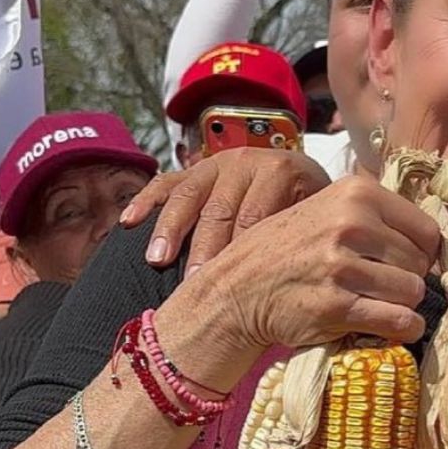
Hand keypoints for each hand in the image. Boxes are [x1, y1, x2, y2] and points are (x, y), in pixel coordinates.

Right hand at [121, 148, 330, 276]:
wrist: (300, 179)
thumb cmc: (309, 212)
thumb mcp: (318, 217)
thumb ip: (310, 235)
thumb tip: (311, 276)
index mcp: (282, 172)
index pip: (255, 217)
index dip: (241, 252)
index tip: (231, 286)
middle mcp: (247, 162)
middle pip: (220, 209)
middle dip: (204, 248)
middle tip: (194, 283)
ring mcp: (217, 164)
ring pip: (189, 196)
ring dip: (170, 229)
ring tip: (158, 261)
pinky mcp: (193, 168)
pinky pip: (165, 182)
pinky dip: (146, 201)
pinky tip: (129, 223)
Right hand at [163, 176, 440, 354]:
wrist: (236, 289)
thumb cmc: (290, 250)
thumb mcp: (330, 210)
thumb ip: (377, 217)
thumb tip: (440, 242)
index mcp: (357, 193)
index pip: (427, 230)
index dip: (424, 253)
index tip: (405, 265)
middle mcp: (352, 223)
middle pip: (421, 264)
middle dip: (408, 280)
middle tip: (380, 288)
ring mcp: (343, 265)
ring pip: (413, 293)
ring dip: (402, 306)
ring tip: (375, 304)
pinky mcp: (337, 306)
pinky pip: (399, 321)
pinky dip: (403, 329)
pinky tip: (389, 327)